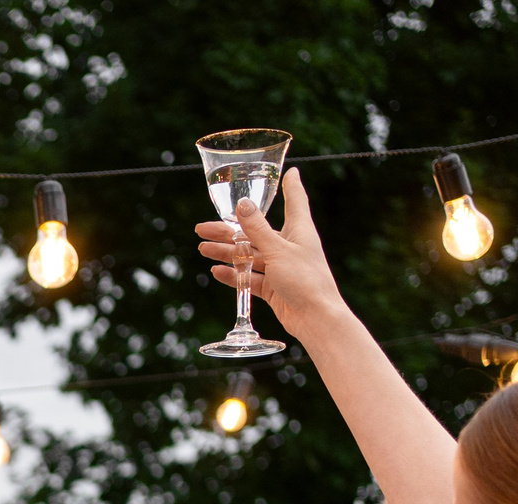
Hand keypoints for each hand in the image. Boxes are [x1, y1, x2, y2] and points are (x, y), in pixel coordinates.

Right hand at [193, 168, 341, 333]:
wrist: (315, 318)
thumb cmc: (305, 279)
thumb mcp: (278, 250)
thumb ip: (257, 229)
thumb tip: (241, 205)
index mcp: (298, 230)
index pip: (294, 201)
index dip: (291, 186)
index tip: (290, 171)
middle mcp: (288, 245)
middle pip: (255, 232)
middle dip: (228, 229)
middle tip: (202, 228)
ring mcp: (280, 267)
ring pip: (248, 255)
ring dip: (226, 252)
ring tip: (203, 249)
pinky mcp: (273, 286)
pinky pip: (249, 277)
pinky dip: (234, 275)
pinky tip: (217, 271)